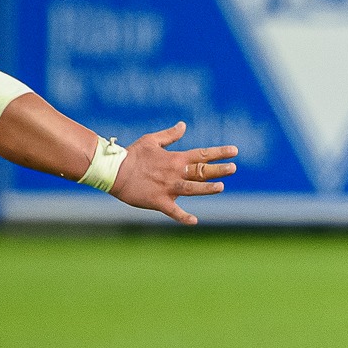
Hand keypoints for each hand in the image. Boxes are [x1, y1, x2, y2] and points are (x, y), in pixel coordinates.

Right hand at [109, 123, 237, 224]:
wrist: (113, 171)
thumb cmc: (131, 155)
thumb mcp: (151, 140)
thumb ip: (170, 135)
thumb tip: (184, 125)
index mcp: (175, 159)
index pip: (202, 154)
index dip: (219, 153)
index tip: (234, 151)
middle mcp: (175, 173)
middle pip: (201, 171)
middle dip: (219, 169)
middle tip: (233, 168)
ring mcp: (168, 188)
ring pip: (192, 189)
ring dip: (207, 188)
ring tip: (221, 187)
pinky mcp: (159, 201)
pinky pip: (173, 211)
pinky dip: (183, 217)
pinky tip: (194, 221)